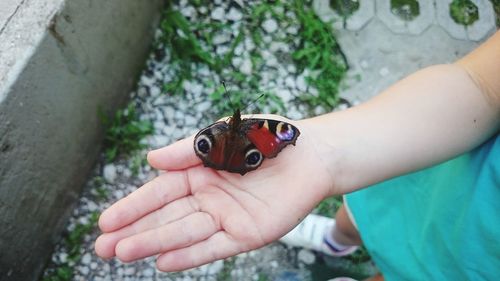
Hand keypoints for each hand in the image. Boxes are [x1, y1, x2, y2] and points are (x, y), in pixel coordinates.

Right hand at [94, 115, 334, 270]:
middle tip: (103, 248)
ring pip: (185, 233)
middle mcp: (209, 199)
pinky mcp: (247, 233)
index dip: (132, 207)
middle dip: (134, 231)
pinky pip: (215, 247)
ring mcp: (227, 218)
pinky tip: (164, 263)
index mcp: (199, 174)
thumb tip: (149, 160)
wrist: (310, 152)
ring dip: (155, 243)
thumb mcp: (219, 136)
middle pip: (166, 217)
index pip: (159, 193)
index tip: (105, 222)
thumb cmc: (264, 137)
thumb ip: (187, 151)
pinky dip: (191, 255)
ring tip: (123, 254)